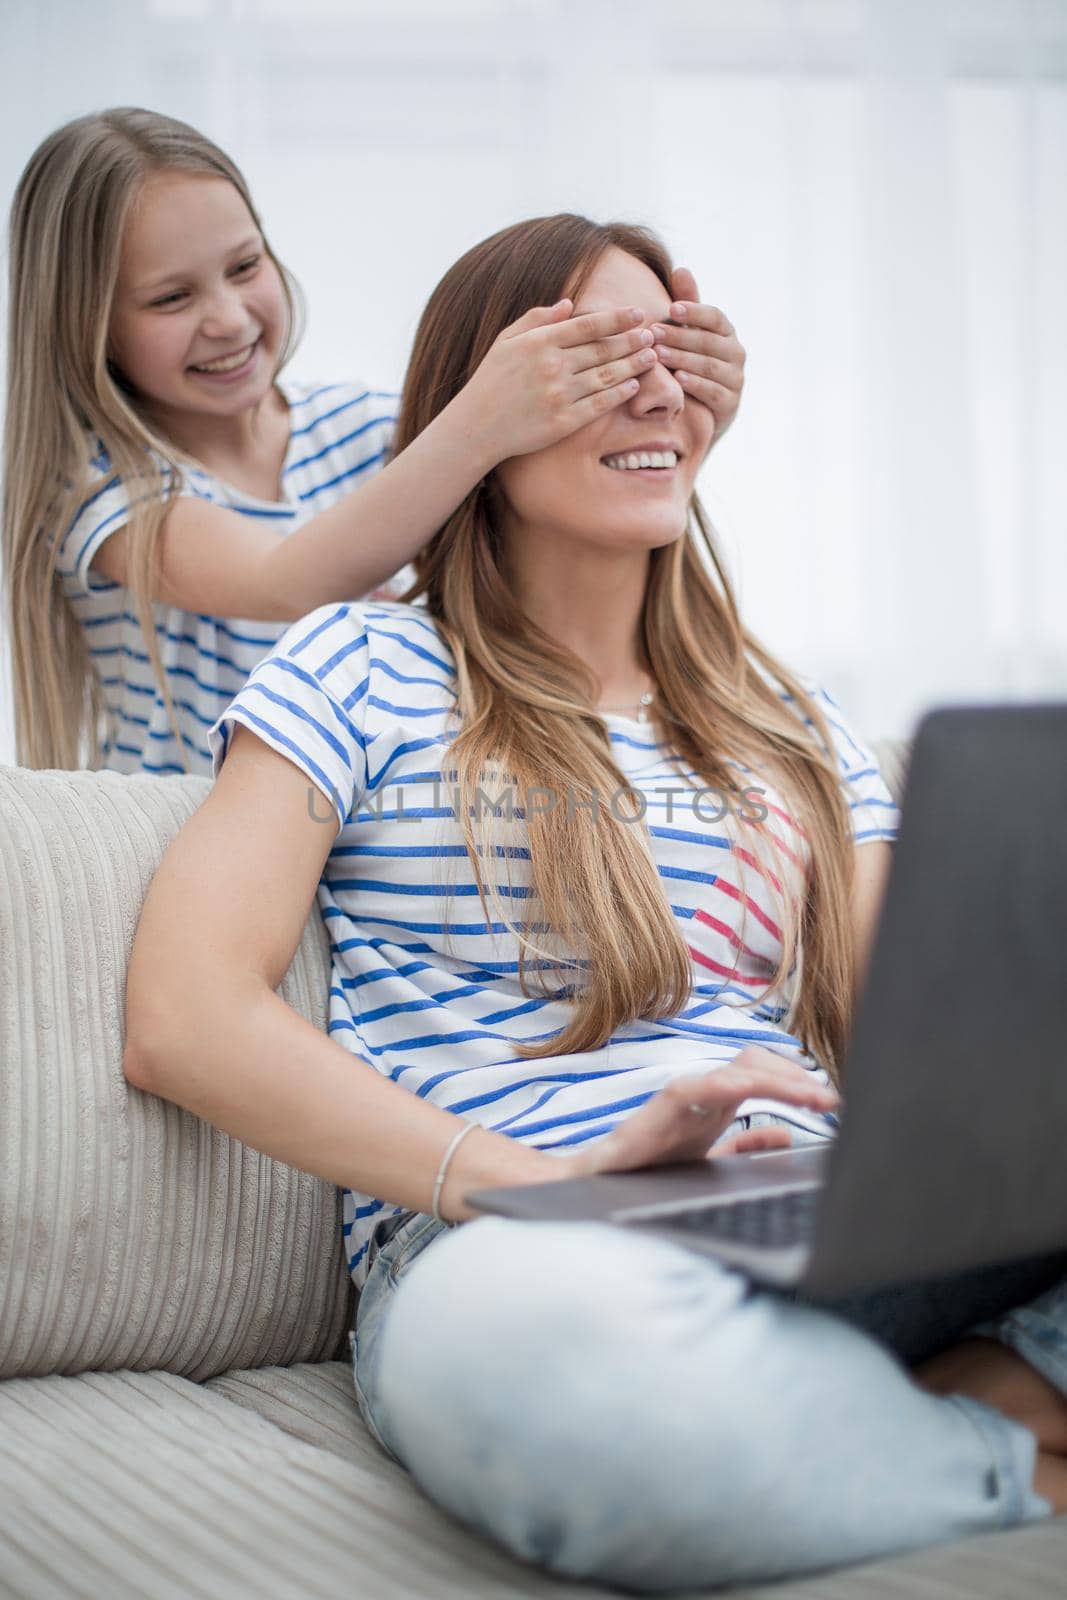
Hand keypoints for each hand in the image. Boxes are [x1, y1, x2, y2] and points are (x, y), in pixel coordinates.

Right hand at [456, 300, 659, 464]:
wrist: (476, 427)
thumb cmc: (490, 381)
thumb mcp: (506, 341)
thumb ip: (537, 319)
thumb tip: (569, 304)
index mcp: (539, 342)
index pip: (589, 325)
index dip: (618, 318)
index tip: (639, 313)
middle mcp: (552, 367)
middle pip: (603, 349)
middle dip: (632, 340)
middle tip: (654, 335)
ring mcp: (559, 395)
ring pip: (607, 376)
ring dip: (633, 365)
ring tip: (651, 357)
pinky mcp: (564, 422)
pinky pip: (600, 405)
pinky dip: (620, 393)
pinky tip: (634, 385)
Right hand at [558, 1045, 838, 1179]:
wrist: (598, 1185)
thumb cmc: (649, 1170)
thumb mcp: (711, 1161)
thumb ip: (745, 1148)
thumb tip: (786, 1133)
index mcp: (716, 1104)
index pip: (763, 1074)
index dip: (797, 1082)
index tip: (832, 1102)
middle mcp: (703, 1093)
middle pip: (756, 1063)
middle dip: (794, 1076)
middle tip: (830, 1098)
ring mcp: (682, 1097)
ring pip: (734, 1071)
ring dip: (777, 1080)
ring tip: (809, 1096)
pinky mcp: (661, 1109)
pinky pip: (697, 1088)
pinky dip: (727, 1084)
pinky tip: (751, 1090)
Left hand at [649, 268, 745, 442]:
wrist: (702, 412)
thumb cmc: (692, 363)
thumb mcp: (689, 334)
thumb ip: (687, 305)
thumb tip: (681, 269)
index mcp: (727, 333)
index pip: (716, 317)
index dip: (695, 311)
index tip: (671, 307)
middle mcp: (736, 353)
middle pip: (710, 341)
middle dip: (681, 336)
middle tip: (654, 333)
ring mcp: (736, 380)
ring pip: (710, 366)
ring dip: (684, 358)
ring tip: (659, 354)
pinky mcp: (730, 404)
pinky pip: (714, 392)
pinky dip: (696, 384)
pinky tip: (678, 379)